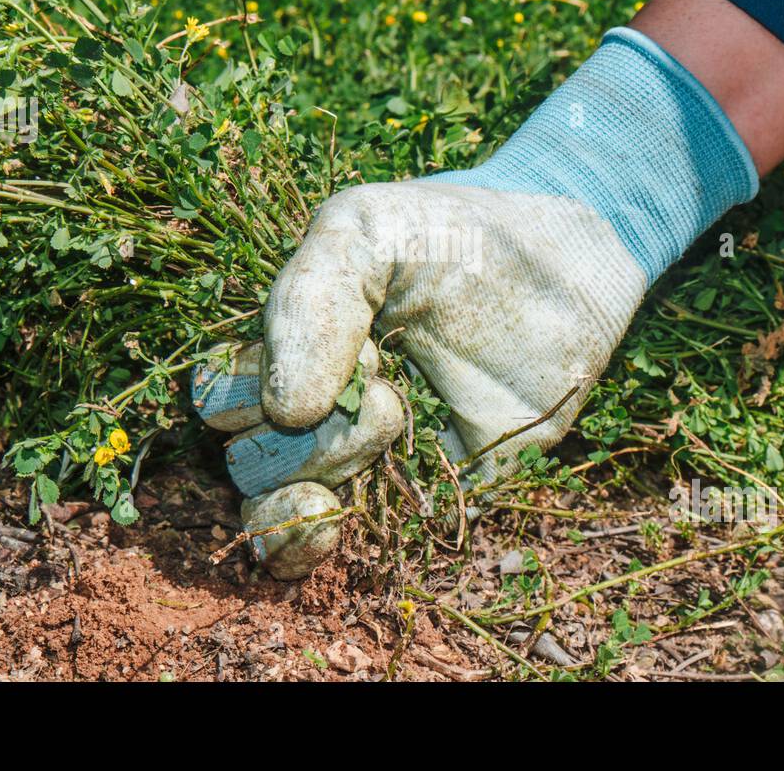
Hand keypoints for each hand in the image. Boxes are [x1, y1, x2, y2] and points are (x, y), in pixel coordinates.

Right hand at [192, 24, 761, 578]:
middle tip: (384, 374)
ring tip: (397, 415)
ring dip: (322, 470)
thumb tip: (283, 411)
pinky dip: (305, 552)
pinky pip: (333, 552)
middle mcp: (315, 408)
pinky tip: (326, 528)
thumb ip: (308, 300)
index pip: (219, 396)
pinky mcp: (416, 501)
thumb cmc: (455, 236)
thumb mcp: (366, 231)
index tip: (345, 344)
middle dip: (305, 427)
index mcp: (288, 345)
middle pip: (244, 458)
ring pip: (277, 507)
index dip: (255, 383)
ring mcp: (362, 460)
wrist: (563, 265)